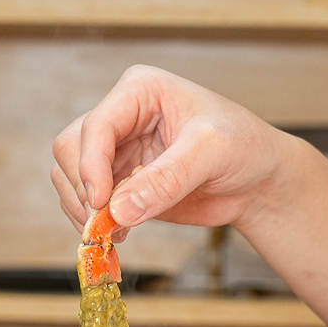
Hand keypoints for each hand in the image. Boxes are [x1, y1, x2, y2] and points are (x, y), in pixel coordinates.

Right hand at [52, 65, 327, 326]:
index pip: (96, 126)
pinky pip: (85, 202)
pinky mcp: (118, 183)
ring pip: (69, 178)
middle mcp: (121, 117)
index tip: (101, 203)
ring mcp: (117, 152)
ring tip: (115, 234)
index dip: (91, 166)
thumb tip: (118, 210)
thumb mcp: (211, 154)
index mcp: (139, 92)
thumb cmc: (244, 148)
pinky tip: (118, 235)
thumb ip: (166, 180)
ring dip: (83, 211)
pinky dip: (92, 223)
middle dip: (83, 190)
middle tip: (105, 225)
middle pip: (70, 150)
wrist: (258, 180)